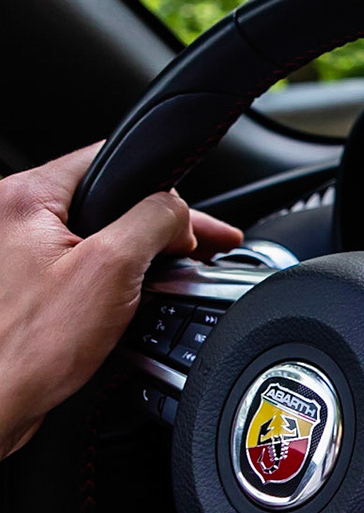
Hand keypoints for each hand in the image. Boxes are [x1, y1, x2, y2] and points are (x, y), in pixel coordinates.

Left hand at [0, 143, 243, 457]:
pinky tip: (131, 307)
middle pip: (108, 203)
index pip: (113, 162)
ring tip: (166, 286)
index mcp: (25, 198)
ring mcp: (14, 258)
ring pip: (96, 240)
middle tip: (194, 256)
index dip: (165, 189)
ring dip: (136, 260)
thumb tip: (179, 212)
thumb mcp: (112, 269)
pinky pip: (79, 272)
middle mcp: (12, 221)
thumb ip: (155, 221)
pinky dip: (110, 285)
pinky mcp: (20, 292)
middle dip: (158, 230)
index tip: (195, 227)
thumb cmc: (21, 350)